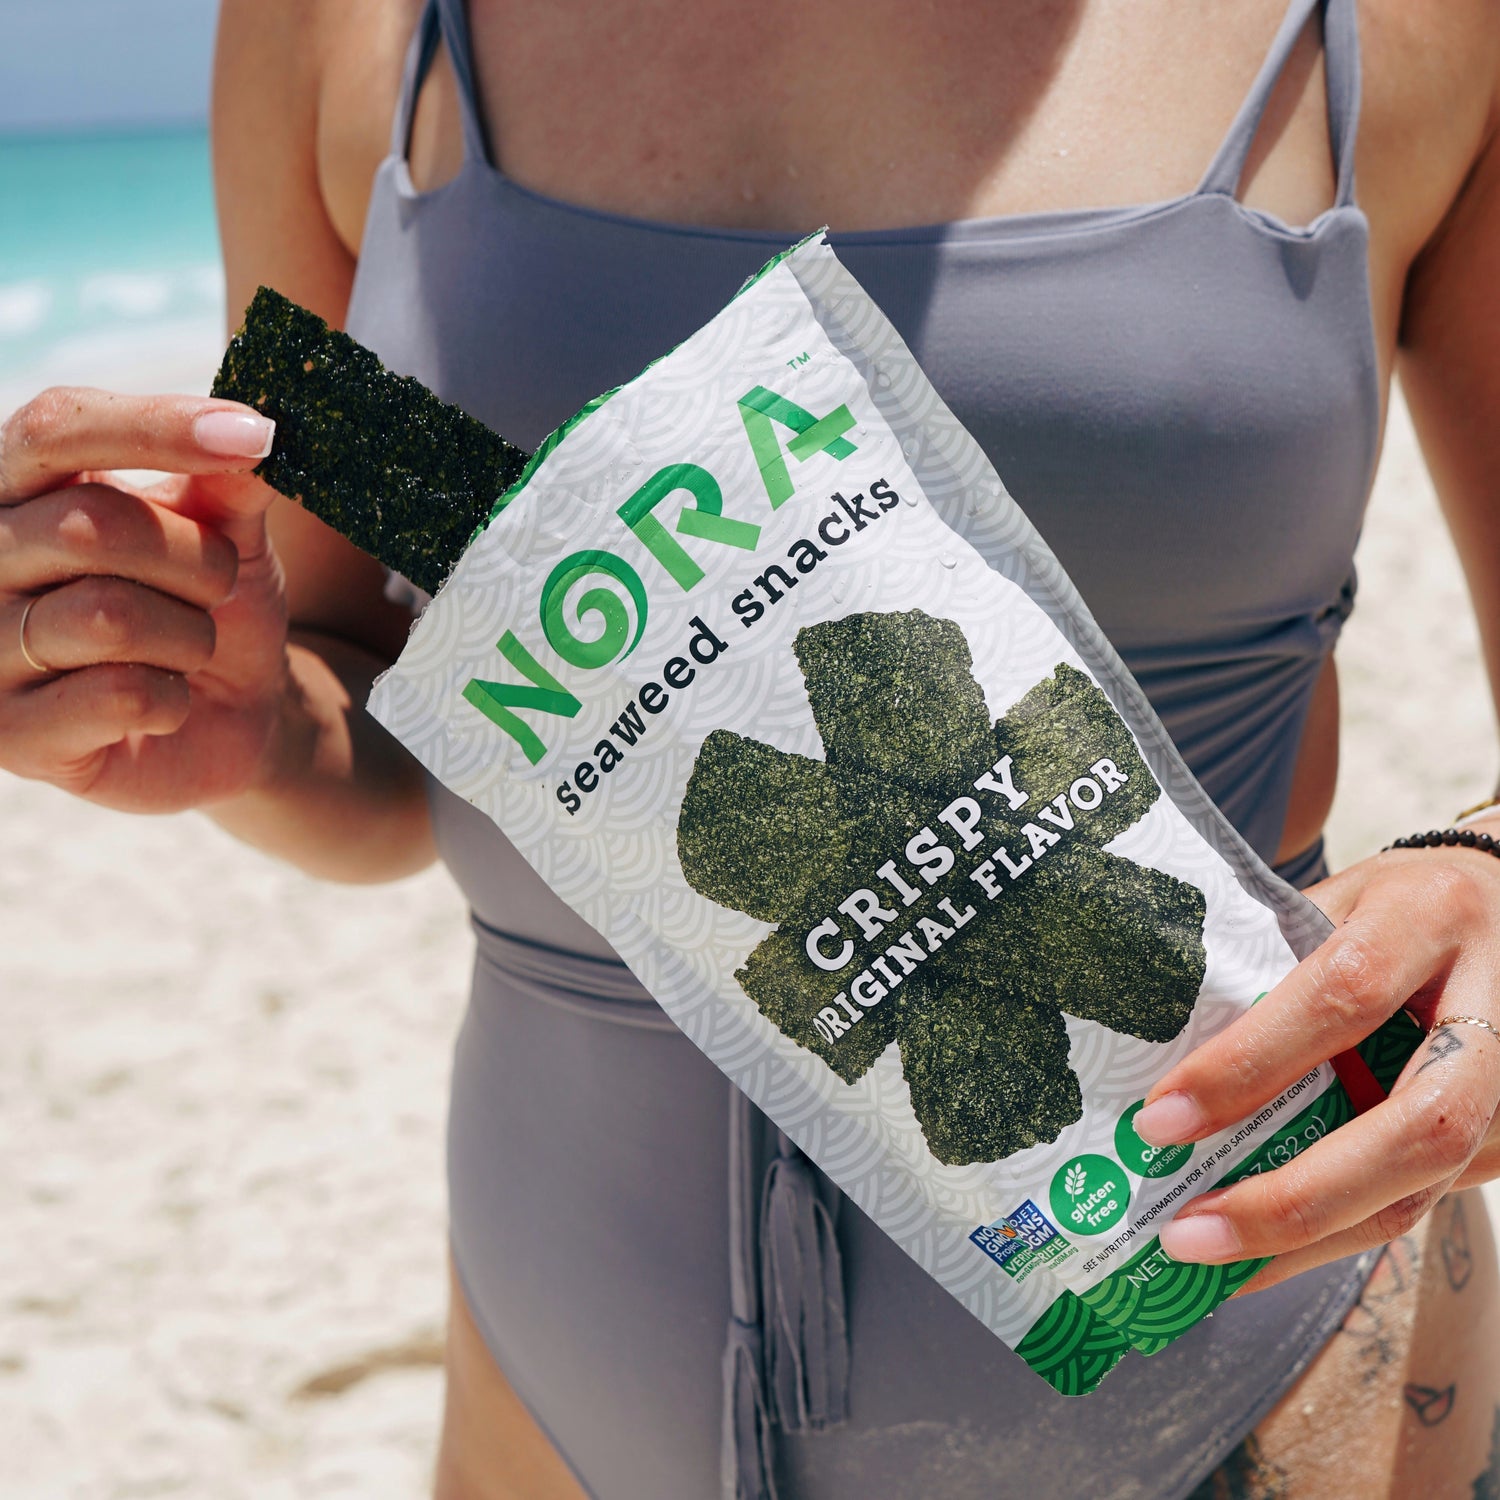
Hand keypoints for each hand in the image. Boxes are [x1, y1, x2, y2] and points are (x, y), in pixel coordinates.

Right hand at [0, 387, 288, 811]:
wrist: (230, 716)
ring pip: (111, 617)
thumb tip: (249, 433)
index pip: (58, 427)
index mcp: (20, 484)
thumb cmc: (213, 604)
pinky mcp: (12, 735)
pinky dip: (173, 700)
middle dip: (196, 560)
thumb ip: (229, 481)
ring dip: (190, 635)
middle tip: (218, 589)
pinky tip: (166, 704)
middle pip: (93, 526)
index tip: (256, 437)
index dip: (155, 427)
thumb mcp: (231, 532)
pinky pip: (120, 697)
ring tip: (190, 648)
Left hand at [1134, 825, 1499, 1290]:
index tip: (1161, 1119)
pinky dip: (1333, 1235)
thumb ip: (1267, 965)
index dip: (1250, 1065)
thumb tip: (1159, 1057)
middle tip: (1186, 1228)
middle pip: (1416, 1124)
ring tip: (1205, 1256)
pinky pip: (1420, 1202)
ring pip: (1423, 1186)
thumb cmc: (1397, 905)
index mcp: (1429, 917)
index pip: (1342, 997)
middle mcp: (1495, 1007)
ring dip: (1306, 1238)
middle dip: (1295, 1193)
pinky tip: (1259, 1252)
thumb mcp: (1334, 902)